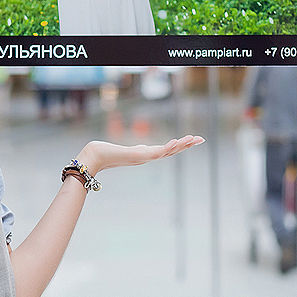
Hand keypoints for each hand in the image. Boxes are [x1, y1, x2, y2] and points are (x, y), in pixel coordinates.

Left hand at [76, 135, 204, 175]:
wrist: (95, 157)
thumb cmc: (106, 153)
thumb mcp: (127, 149)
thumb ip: (136, 150)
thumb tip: (142, 148)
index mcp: (146, 154)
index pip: (168, 150)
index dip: (180, 145)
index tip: (192, 139)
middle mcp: (147, 157)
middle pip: (172, 151)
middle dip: (186, 145)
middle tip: (201, 139)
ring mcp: (144, 157)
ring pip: (167, 151)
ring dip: (181, 145)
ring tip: (194, 139)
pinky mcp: (139, 155)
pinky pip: (157, 152)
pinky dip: (168, 147)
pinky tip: (177, 141)